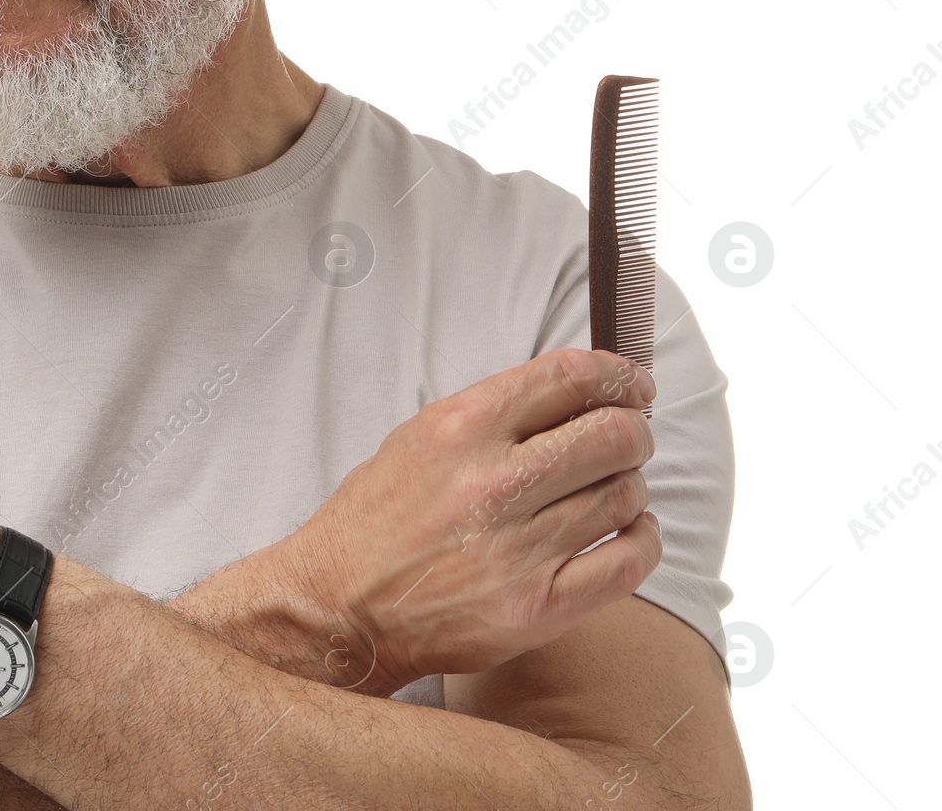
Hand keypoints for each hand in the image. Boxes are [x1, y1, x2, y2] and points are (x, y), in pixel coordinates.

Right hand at [265, 348, 659, 694]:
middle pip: (612, 435)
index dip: (617, 374)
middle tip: (628, 438)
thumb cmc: (379, 518)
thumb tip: (576, 396)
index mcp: (461, 428)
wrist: (340, 605)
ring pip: (623, 495)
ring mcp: (518, 548)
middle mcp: (493, 482)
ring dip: (629, 484)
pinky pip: (626, 563)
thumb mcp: (419, 437)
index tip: (633, 383)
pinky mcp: (536, 608)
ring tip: (611, 488)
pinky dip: (642, 540)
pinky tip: (629, 531)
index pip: (570, 377)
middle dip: (633, 430)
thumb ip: (496, 414)